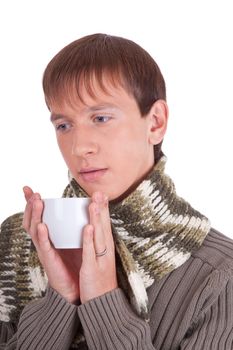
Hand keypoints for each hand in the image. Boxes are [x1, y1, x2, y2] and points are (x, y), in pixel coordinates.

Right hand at [22, 186, 80, 303]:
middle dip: (30, 205)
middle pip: (31, 220)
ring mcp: (44, 250)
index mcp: (49, 235)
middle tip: (32, 193)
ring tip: (37, 202)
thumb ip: (75, 225)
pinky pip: (44, 247)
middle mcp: (43, 241)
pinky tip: (42, 226)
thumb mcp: (74, 239)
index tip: (28, 188)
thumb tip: (83, 205)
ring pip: (35, 230)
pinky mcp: (50, 260)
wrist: (75, 288)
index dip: (31, 203)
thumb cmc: (75, 262)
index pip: (37, 216)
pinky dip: (42, 236)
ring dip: (35, 215)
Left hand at [79, 191, 117, 303]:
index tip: (101, 194)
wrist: (103, 301)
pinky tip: (88, 228)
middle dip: (101, 208)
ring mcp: (101, 258)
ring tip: (94, 203)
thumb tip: (92, 227)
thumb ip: (96, 243)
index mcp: (106, 246)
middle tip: (99, 192)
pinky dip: (89, 239)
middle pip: (104, 226)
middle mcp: (106, 250)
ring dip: (96, 218)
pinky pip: (91, 252)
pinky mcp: (93, 269)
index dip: (104, 209)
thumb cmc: (99, 278)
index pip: (105, 224)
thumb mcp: (100, 257)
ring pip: (99, 235)